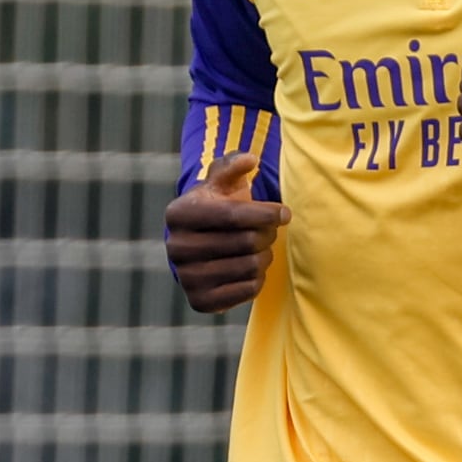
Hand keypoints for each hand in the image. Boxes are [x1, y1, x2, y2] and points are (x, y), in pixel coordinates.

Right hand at [163, 140, 281, 312]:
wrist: (199, 247)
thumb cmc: (216, 208)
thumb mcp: (221, 182)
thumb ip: (234, 165)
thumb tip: (250, 159)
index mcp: (178, 213)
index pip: (233, 215)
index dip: (266, 213)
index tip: (285, 213)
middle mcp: (176, 247)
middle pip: (246, 241)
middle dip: (268, 234)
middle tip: (270, 232)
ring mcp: (186, 277)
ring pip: (250, 266)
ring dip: (266, 256)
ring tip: (261, 248)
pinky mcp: (200, 302)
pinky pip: (248, 290)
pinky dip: (259, 278)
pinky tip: (251, 268)